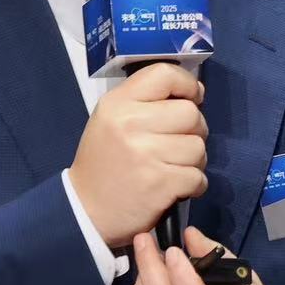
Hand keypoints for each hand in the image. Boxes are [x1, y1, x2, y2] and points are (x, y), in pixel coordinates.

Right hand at [68, 63, 208, 247]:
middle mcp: (131, 123)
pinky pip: (198, 176)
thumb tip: (192, 95)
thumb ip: (145, 101)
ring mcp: (146, 154)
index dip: (188, 85)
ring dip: (195, 160)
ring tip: (176, 166)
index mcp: (118, 104)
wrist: (86, 210)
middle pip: (191, 113)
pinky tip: (178, 186)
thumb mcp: (111, 120)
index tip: (192, 98)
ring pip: (198, 146)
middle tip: (180, 142)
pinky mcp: (160, 183)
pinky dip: (194, 184)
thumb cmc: (104, 162)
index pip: (165, 74)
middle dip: (195, 129)